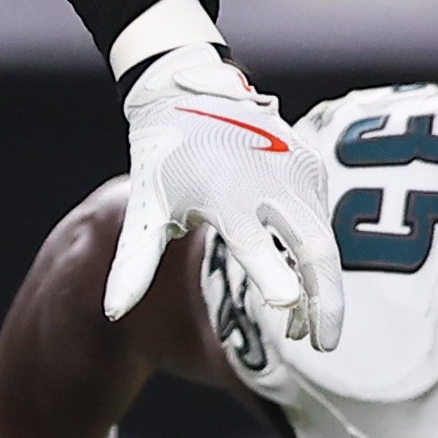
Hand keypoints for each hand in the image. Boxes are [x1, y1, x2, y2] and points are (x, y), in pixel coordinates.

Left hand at [117, 40, 340, 348]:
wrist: (190, 92)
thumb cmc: (163, 159)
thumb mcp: (145, 209)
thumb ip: (133, 264)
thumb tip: (112, 313)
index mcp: (222, 192)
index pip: (250, 240)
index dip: (269, 272)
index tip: (286, 306)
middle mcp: (268, 180)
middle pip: (312, 247)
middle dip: (325, 301)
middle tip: (323, 345)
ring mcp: (296, 170)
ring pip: (324, 238)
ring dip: (323, 287)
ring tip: (307, 330)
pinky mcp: (311, 165)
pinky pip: (322, 218)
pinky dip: (319, 257)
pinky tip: (306, 290)